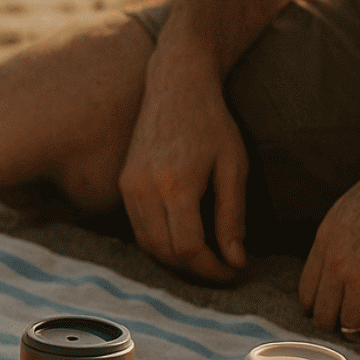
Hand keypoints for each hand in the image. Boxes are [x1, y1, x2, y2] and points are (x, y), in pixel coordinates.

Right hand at [117, 50, 248, 282]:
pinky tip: (185, 238)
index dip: (212, 269)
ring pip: (148, 245)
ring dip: (176, 260)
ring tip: (207, 258)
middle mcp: (144, 189)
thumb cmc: (212, 123)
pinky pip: (139, 228)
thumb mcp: (234, 167)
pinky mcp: (123, 184)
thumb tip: (234, 260)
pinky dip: (161, 243)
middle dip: (196, 270)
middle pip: (165, 252)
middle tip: (224, 269)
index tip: (235, 271)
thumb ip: (232, 216)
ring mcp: (128, 187)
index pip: (189, 248)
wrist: (175, 87)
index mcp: (176, 184)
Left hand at [299, 143, 359, 343]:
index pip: (307, 295)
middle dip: (343, 325)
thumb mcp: (351, 210)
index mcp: (324, 243)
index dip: (324, 309)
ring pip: (352, 328)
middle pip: (325, 318)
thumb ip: (339, 240)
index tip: (340, 313)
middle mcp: (337, 265)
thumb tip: (339, 266)